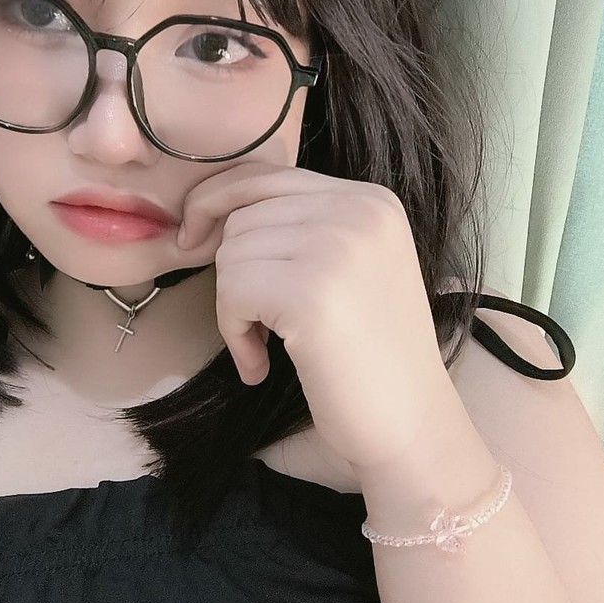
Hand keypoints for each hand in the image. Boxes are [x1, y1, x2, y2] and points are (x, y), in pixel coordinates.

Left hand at [177, 162, 460, 471]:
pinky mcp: (312, 291)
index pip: (264, 175)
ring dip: (234, 310)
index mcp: (370, 200)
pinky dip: (234, 333)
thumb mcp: (345, 270)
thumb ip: (296, 230)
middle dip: (232, 274)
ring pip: (231, 253)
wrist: (411, 427)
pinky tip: (261, 366)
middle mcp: (359, 210)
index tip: (192, 241)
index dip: (215, 204)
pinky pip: (232, 292)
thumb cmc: (368, 359)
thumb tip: (207, 214)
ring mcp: (339, 246)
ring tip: (267, 348)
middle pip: (242, 216)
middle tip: (257, 327)